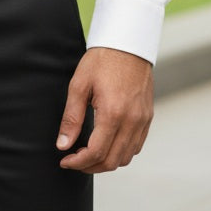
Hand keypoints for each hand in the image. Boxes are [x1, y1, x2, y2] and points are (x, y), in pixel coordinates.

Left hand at [56, 46, 153, 173]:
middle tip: (74, 160)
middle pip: (112, 161)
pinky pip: (136, 146)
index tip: (65, 160)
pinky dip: (121, 152)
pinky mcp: (148, 117)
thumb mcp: (79, 85)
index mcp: (113, 113)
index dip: (78, 163)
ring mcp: (142, 120)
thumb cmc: (102, 60)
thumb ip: (71, 118)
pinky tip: (107, 144)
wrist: (128, 43)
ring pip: (126, 157)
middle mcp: (131, 121)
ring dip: (106, 162)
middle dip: (90, 166)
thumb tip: (63, 144)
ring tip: (88, 154)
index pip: (96, 153)